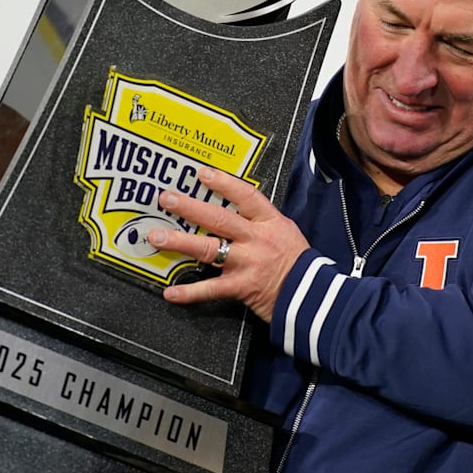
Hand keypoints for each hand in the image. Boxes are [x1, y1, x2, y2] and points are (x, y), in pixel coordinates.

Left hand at [146, 167, 310, 321]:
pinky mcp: (242, 287)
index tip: (202, 173)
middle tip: (167, 198)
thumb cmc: (300, 266)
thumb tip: (235, 208)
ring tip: (157, 237)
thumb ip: (261, 222)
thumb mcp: (286, 234)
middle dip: (190, 207)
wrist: (316, 299)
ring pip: (209, 248)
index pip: (246, 196)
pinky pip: (211, 289)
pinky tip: (170, 292)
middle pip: (220, 218)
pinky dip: (189, 292)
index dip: (224, 183)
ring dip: (180, 242)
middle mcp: (257, 239)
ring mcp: (248, 263)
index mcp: (269, 223)